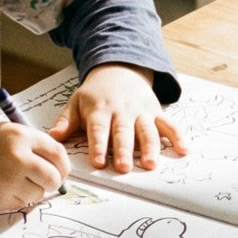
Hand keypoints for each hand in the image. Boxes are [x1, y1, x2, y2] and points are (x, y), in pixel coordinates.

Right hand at [0, 119, 69, 210]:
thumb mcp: (4, 131)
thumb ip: (30, 145)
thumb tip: (56, 166)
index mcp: (21, 136)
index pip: (58, 154)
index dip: (62, 165)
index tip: (60, 171)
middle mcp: (19, 158)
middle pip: (54, 178)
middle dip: (52, 181)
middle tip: (43, 180)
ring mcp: (9, 181)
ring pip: (39, 194)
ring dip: (33, 190)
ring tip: (14, 180)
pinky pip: (21, 203)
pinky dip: (17, 198)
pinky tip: (2, 187)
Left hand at [49, 63, 187, 172]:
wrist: (120, 69)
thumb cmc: (96, 93)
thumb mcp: (76, 101)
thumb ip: (66, 120)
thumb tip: (53, 136)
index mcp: (100, 110)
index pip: (99, 129)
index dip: (99, 145)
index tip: (98, 161)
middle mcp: (122, 111)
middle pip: (123, 132)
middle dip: (124, 150)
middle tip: (124, 168)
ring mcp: (141, 112)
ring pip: (147, 131)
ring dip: (150, 147)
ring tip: (151, 164)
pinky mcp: (156, 112)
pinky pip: (169, 125)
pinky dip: (178, 137)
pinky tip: (184, 150)